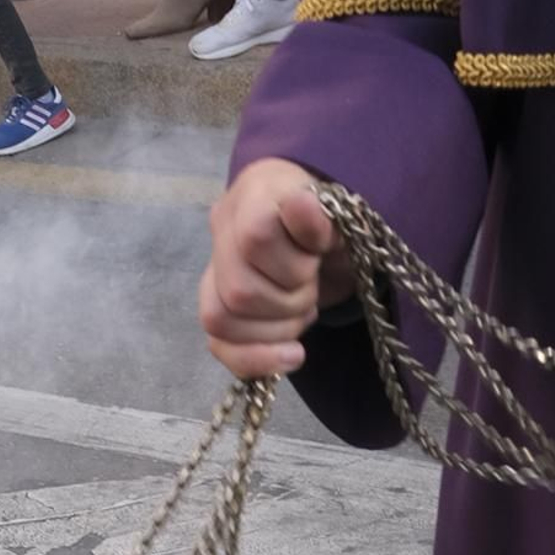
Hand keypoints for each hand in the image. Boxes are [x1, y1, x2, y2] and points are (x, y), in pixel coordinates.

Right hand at [200, 158, 355, 379]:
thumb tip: (301, 205)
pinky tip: (292, 354)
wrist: (325, 239)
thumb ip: (322, 216)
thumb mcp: (340, 217)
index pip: (255, 238)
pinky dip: (258, 358)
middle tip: (311, 285)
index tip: (318, 256)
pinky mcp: (218, 310)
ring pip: (222, 319)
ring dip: (277, 327)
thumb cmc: (333, 224)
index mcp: (252, 195)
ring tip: (301, 308)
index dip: (293, 262)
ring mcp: (214, 272)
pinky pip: (219, 346)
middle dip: (290, 299)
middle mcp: (222, 231)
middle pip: (239, 289)